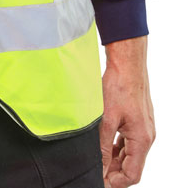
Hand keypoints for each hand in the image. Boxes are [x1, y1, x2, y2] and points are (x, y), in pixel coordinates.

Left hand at [99, 35, 155, 186]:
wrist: (127, 64)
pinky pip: (129, 141)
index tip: (100, 181)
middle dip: (114, 171)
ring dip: (115, 159)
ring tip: (97, 160)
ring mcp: (143, 128)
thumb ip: (103, 145)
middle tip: (95, 171)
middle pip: (132, 165)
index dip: (116, 181)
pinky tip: (105, 145)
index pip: (132, 174)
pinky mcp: (138, 120)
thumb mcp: (107, 119)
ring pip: (130, 153)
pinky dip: (118, 147)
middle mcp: (146, 136)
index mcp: (142, 140)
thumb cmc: (119, 86)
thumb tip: (99, 166)